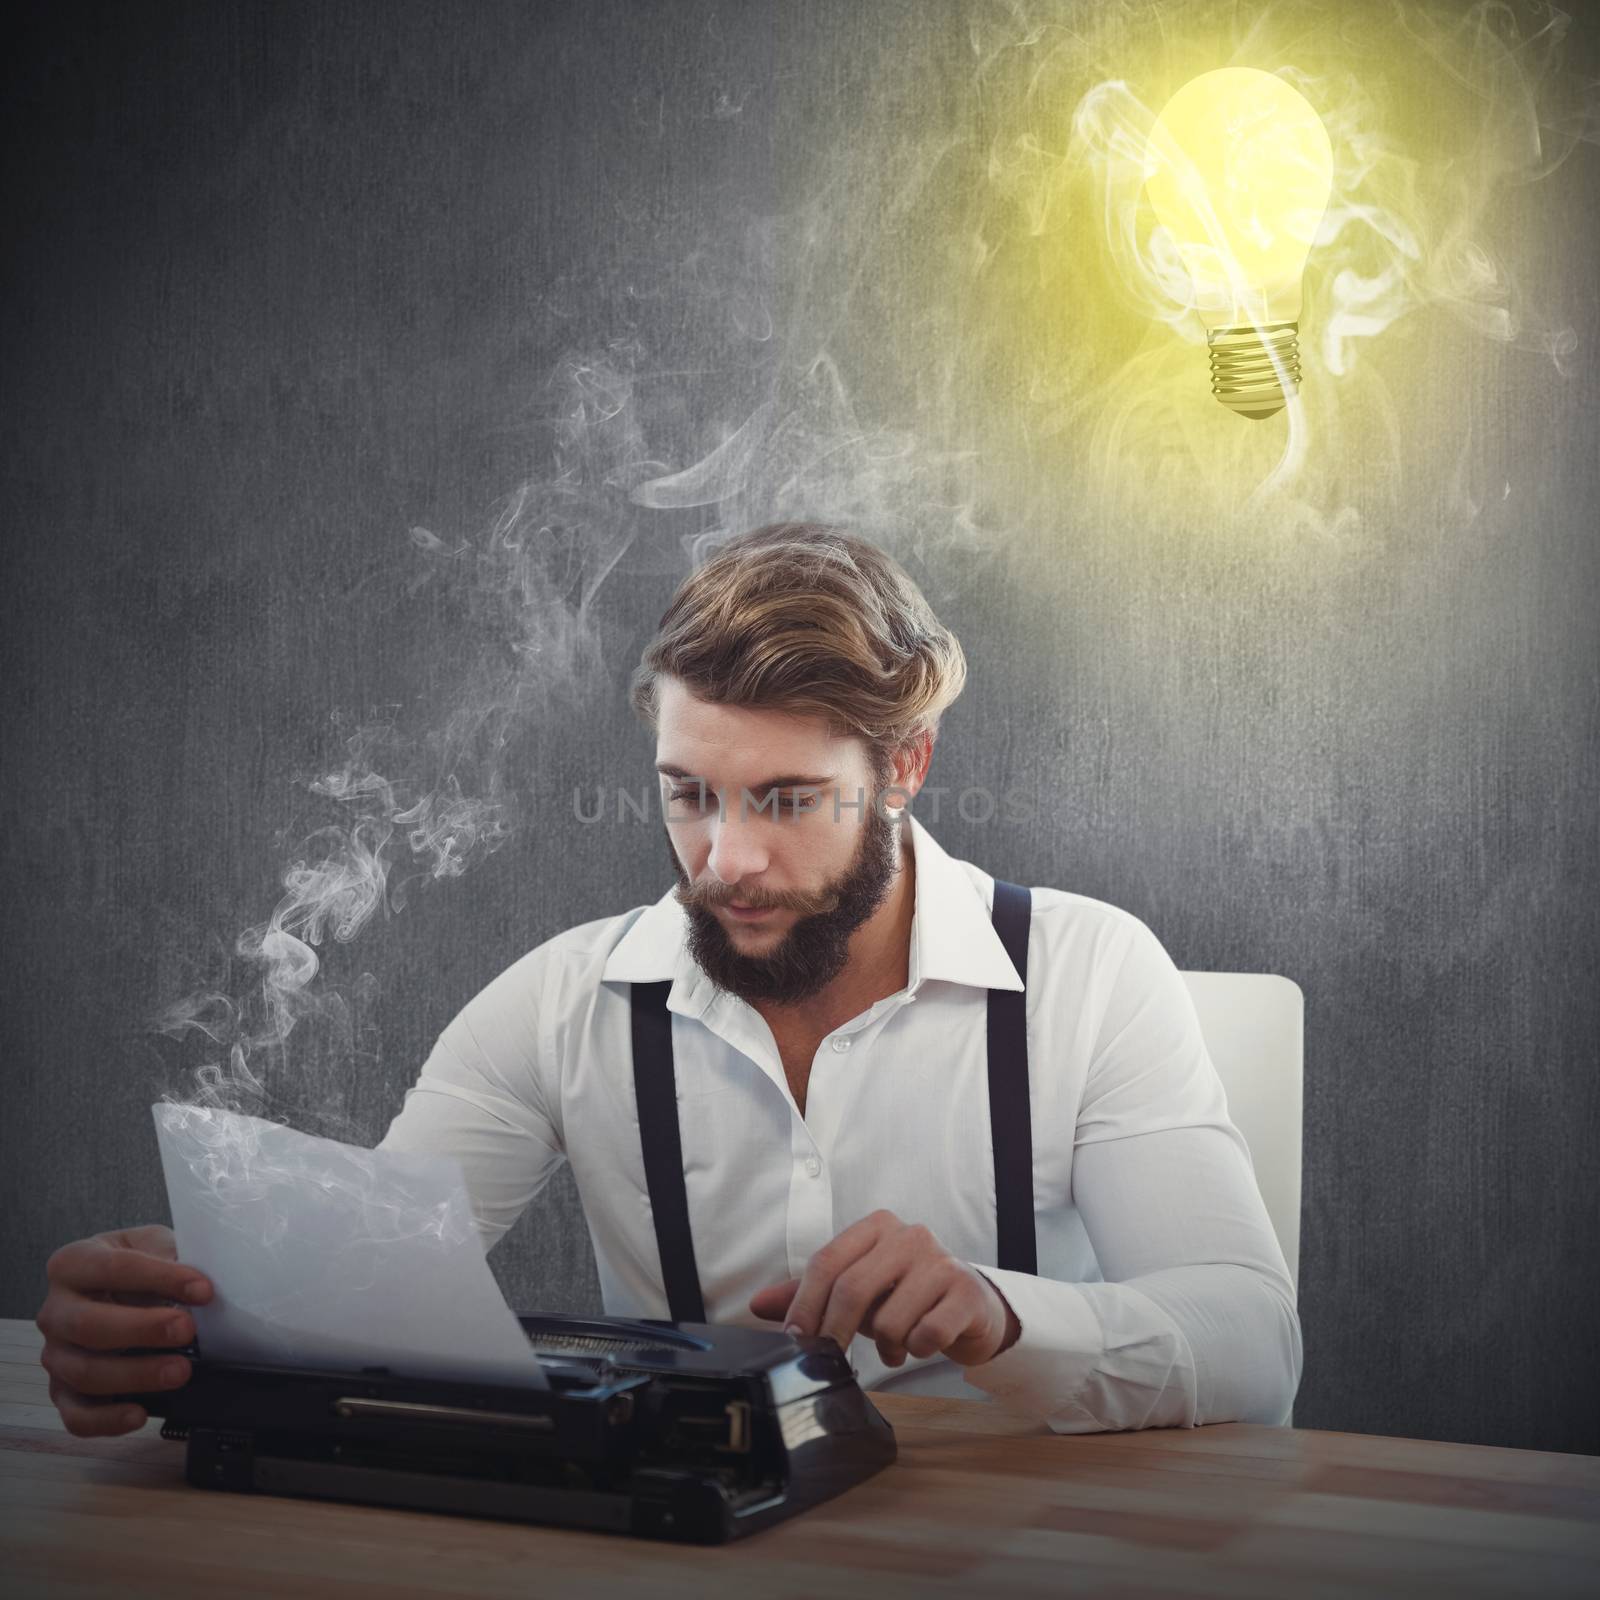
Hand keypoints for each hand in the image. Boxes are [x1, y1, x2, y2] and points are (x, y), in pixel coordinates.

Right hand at [35, 1224, 213, 1436]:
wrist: (124, 1285)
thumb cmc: (140, 1264)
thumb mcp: (156, 1245)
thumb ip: (173, 1257)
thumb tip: (203, 1282)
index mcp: (73, 1263)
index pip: (112, 1269)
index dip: (160, 1278)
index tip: (203, 1289)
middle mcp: (56, 1310)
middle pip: (87, 1324)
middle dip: (141, 1329)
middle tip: (186, 1329)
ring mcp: (56, 1353)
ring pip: (83, 1372)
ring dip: (135, 1375)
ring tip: (180, 1372)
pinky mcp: (64, 1390)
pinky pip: (76, 1414)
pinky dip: (107, 1420)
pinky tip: (141, 1414)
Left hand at [747, 1209, 1020, 1368]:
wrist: (969, 1307)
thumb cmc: (905, 1295)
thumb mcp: (857, 1290)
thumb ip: (811, 1294)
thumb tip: (757, 1304)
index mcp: (877, 1226)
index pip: (827, 1262)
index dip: (805, 1304)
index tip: (796, 1338)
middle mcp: (910, 1234)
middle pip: (852, 1288)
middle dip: (835, 1332)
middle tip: (831, 1357)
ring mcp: (941, 1261)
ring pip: (890, 1320)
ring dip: (886, 1346)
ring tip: (895, 1344)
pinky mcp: (966, 1292)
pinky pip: (925, 1334)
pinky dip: (916, 1350)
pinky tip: (920, 1344)